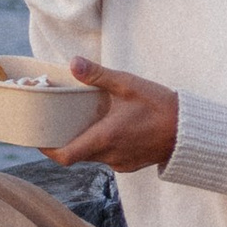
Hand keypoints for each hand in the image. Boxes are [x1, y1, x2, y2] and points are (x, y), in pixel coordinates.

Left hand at [51, 62, 178, 175]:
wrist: (188, 131)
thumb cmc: (158, 106)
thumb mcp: (127, 84)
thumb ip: (97, 75)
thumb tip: (72, 63)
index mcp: (104, 138)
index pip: (65, 155)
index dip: (47, 149)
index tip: (37, 136)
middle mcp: (110, 155)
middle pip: (76, 155)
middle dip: (64, 140)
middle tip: (57, 120)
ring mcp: (121, 163)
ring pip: (92, 156)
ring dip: (84, 141)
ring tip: (82, 118)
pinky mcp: (130, 164)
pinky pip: (108, 157)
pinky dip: (101, 144)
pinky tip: (108, 126)